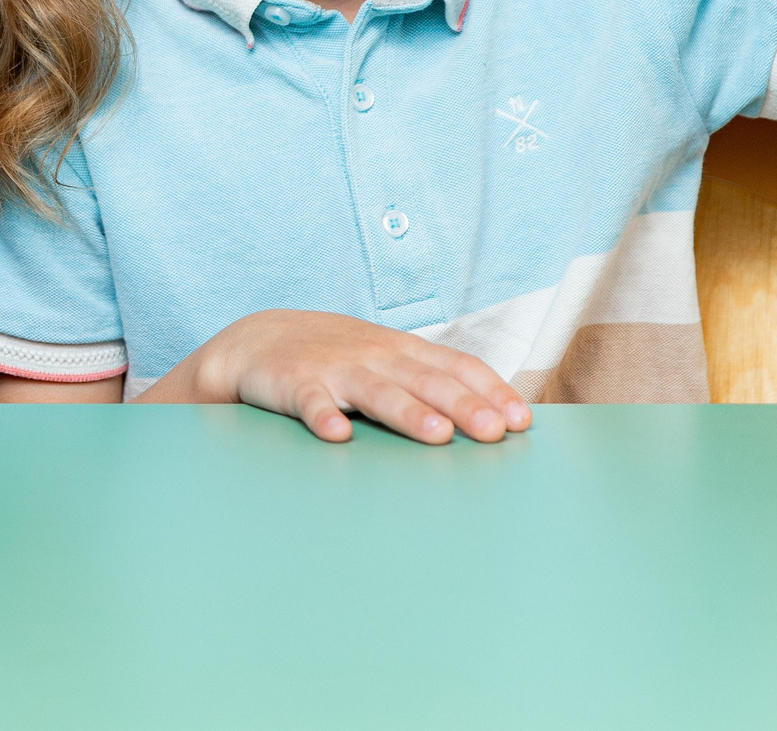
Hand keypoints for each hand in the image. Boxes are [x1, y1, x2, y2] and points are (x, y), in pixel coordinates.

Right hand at [150, 309, 531, 444]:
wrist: (256, 341)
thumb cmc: (335, 359)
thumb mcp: (384, 360)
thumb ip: (428, 382)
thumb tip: (491, 416)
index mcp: (401, 350)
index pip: (455, 366)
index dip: (489, 391)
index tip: (520, 421)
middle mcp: (374, 356)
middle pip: (425, 381)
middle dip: (463, 406)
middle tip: (493, 433)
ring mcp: (334, 369)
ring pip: (377, 392)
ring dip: (408, 413)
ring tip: (437, 435)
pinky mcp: (294, 385)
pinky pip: (310, 402)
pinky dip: (323, 416)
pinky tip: (338, 435)